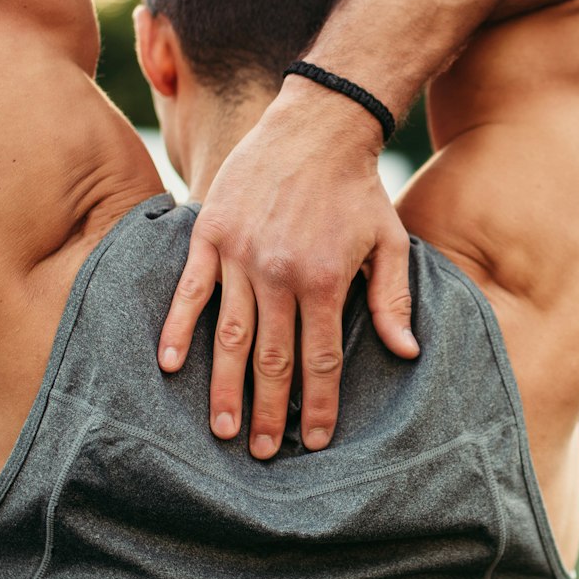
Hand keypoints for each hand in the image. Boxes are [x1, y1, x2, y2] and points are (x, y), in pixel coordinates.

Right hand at [157, 81, 417, 456]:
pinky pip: (190, 290)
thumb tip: (406, 353)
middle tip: (263, 453)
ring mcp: (240, 254)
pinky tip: (171, 365)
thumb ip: (394, 300)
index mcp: (328, 281)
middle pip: (274, 359)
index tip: (316, 440)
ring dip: (226, 387)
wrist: (317, 124)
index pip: (322, 359)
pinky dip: (179, 328)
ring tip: (223, 430)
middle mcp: (280, 273)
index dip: (320, 404)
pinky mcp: (210, 234)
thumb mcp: (391, 242)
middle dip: (270, 412)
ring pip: (231, 335)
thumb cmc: (358, 190)